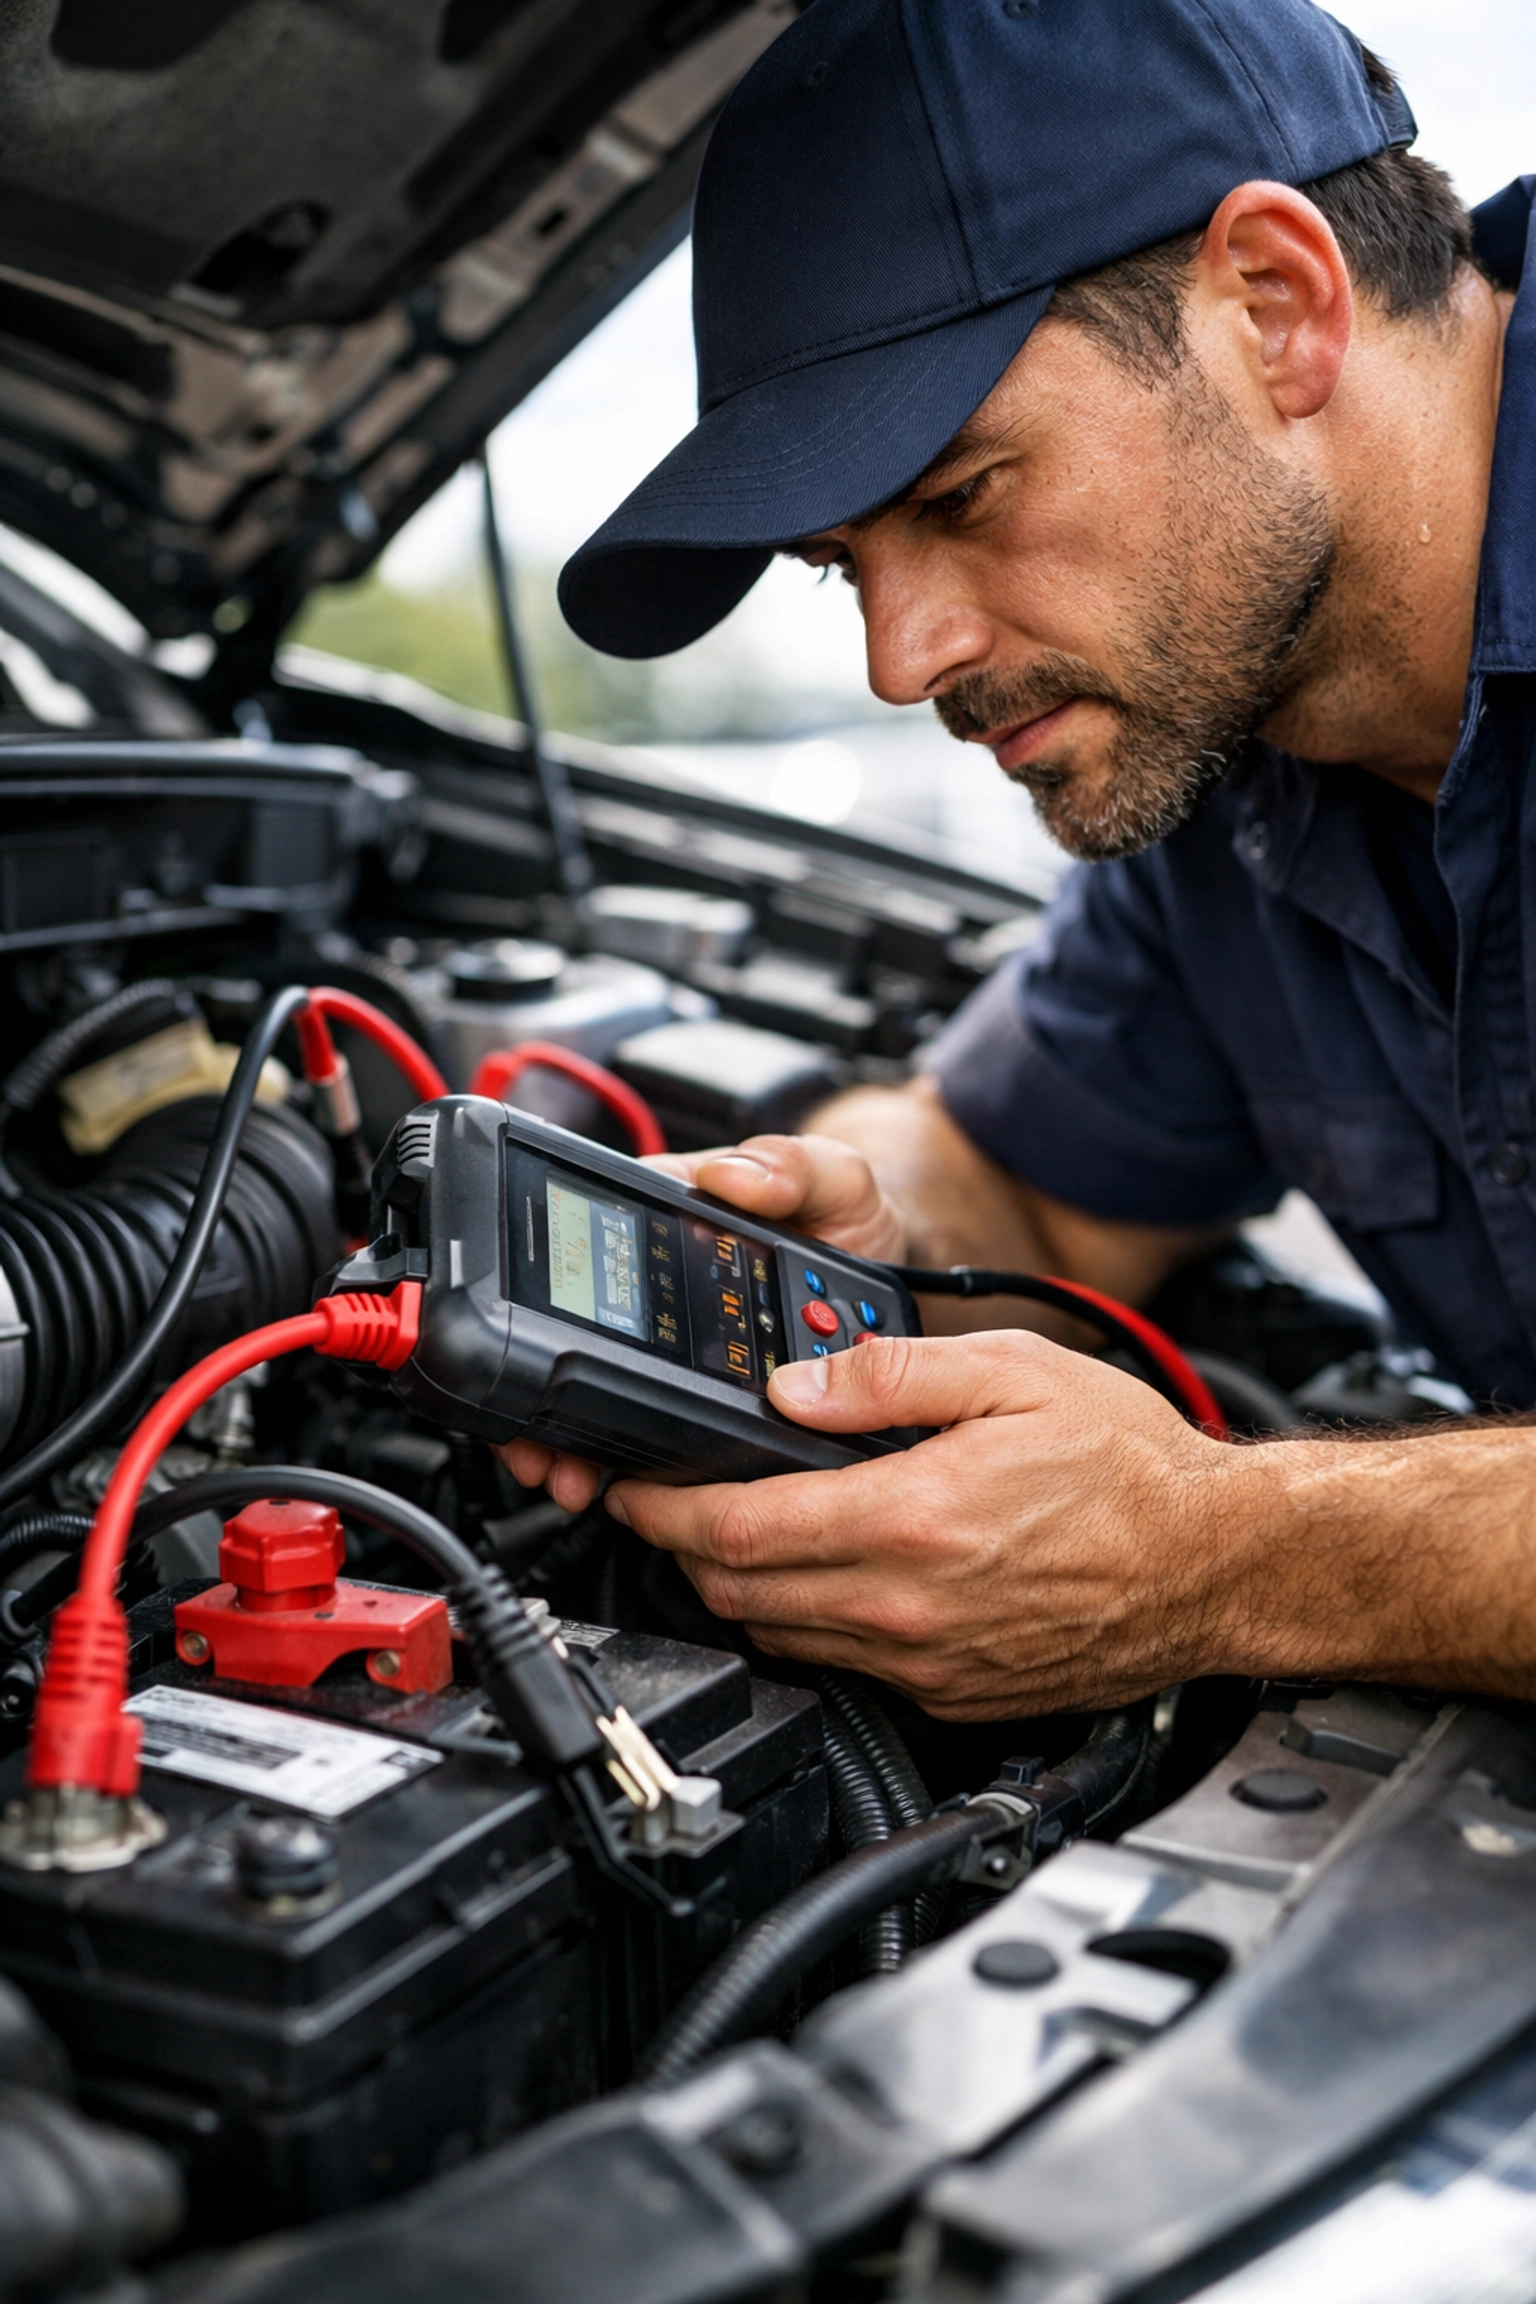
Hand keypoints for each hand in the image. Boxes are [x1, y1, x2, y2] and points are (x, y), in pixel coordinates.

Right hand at [496, 1133, 907, 1510]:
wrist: (887, 1284)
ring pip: (604, 1391)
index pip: (601, 1242)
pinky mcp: (704, 1391)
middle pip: (584, 1334)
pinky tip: (616, 1484)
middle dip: (547, 1394)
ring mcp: (680, 1342)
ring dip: (574, 1438)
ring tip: (569, 1475)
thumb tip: (731, 1176)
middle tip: (543, 1440)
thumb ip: (791, 1166)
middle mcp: (664, 1281)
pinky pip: (655, 1427)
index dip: (567, 1290)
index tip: (550, 1333)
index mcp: (675, 1216)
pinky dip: (628, 1460)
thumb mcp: (832, 1178)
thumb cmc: (848, 1220)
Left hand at [604, 1327, 1268, 1717]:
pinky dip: (806, 1625)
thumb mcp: (1013, 1375)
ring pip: (779, 1638)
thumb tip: (795, 1386)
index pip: (735, 1531)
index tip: (631, 1487)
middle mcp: (909, 1606)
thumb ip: (891, 1376)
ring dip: (738, 1590)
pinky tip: (821, 1578)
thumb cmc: (1130, 1468)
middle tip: (669, 1505)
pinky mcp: (951, 1695)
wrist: (1215, 1564)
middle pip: (737, 1593)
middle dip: (680, 1551)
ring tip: (736, 1536)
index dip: (661, 1511)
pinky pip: (841, 1667)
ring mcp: (928, 1662)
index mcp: (912, 1520)